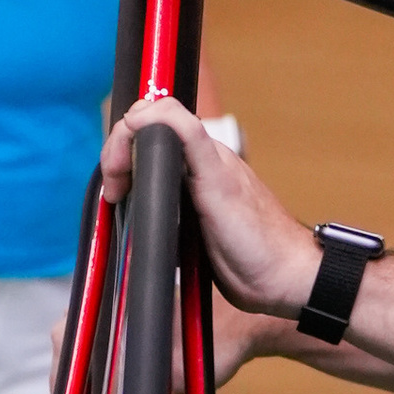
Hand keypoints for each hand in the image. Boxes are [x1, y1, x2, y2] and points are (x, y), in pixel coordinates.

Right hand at [101, 94, 321, 324]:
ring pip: (144, 176)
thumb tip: (146, 111)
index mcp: (202, 152)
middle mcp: (194, 168)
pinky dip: (137, 212)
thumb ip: (187, 139)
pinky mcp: (187, 225)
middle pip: (143, 146)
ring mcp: (189, 196)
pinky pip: (153, 208)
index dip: (126, 138)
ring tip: (118, 205)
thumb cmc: (257, 236)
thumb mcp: (217, 180)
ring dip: (126, 187)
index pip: (151, 120)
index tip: (117, 171)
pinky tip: (134, 224)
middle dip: (119, 163)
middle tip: (114, 194)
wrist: (278, 282)